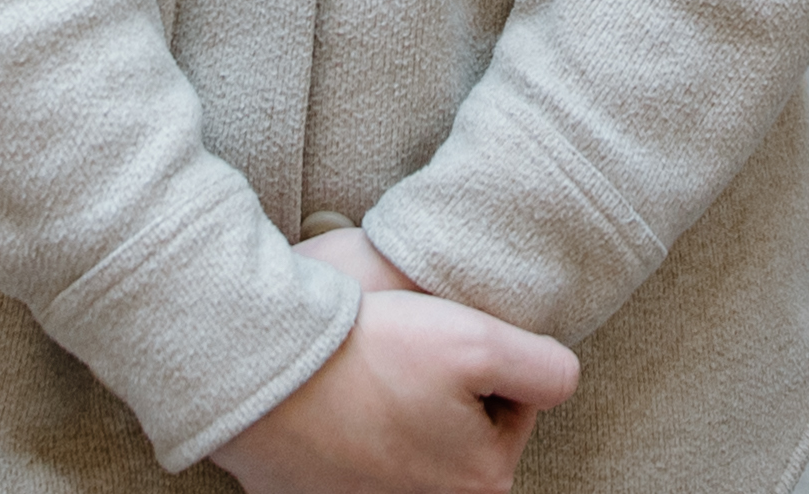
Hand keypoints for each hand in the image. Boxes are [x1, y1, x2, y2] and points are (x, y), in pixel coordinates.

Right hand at [210, 242, 576, 493]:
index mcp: (481, 482)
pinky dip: (338, 415)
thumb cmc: (368, 348)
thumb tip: (557, 381)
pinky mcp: (308, 492)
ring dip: (390, 395)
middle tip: (399, 340)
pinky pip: (342, 442)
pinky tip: (324, 387)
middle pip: (458, 420)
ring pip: (403, 429)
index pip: (512, 399)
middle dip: (439, 381)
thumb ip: (547, 367)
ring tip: (360, 358)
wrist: (251, 361)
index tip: (443, 331)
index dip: (485, 352)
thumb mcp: (480, 340)